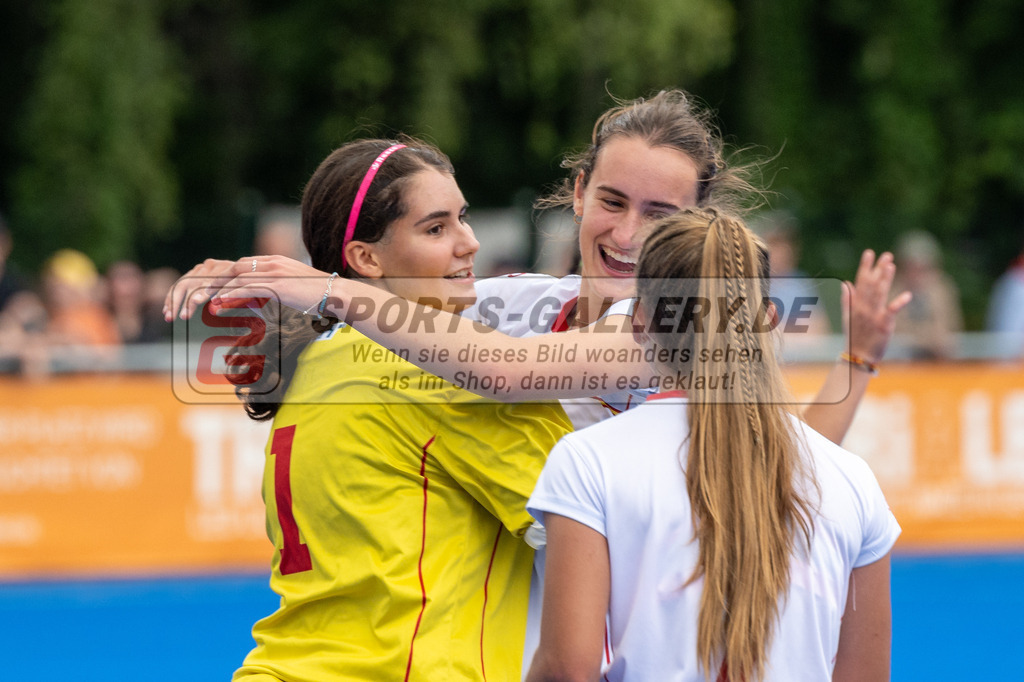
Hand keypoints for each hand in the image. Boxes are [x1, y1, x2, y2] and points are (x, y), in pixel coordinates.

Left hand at [163, 255, 330, 320]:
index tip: (210, 288)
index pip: (242, 264)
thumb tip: (256, 298)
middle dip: (215, 279)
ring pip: (237, 276)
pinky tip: (219, 303)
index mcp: (274, 262)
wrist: (336, 294)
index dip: (224, 276)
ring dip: (218, 288)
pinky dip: (231, 294)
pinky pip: (248, 287)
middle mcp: (271, 263)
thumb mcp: (290, 288)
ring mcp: (274, 272)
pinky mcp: (278, 284)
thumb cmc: (316, 295)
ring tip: (202, 301)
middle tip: (200, 292)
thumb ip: (272, 289)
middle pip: (235, 267)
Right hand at [842, 250, 912, 361]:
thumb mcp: (847, 316)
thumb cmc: (855, 336)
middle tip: (886, 255)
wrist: (858, 355)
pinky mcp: (884, 325)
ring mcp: (873, 316)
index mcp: (856, 304)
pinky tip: (907, 295)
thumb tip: (846, 283)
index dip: (865, 267)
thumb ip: (847, 299)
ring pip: (880, 294)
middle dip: (878, 269)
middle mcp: (864, 307)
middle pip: (871, 285)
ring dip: (885, 280)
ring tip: (891, 266)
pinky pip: (891, 312)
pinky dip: (899, 303)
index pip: (861, 281)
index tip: (869, 253)